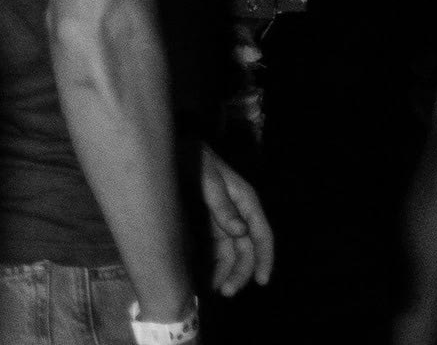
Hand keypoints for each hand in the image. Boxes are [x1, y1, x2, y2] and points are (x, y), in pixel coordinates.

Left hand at [200, 148, 273, 296]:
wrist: (171, 145)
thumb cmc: (193, 157)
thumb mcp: (208, 178)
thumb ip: (222, 205)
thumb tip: (240, 232)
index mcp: (245, 200)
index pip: (262, 234)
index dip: (265, 259)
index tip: (261, 281)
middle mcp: (238, 212)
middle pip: (246, 248)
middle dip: (240, 272)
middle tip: (226, 291)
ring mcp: (222, 217)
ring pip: (230, 251)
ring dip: (226, 271)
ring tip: (214, 288)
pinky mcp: (206, 220)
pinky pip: (214, 246)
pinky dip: (212, 262)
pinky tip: (203, 275)